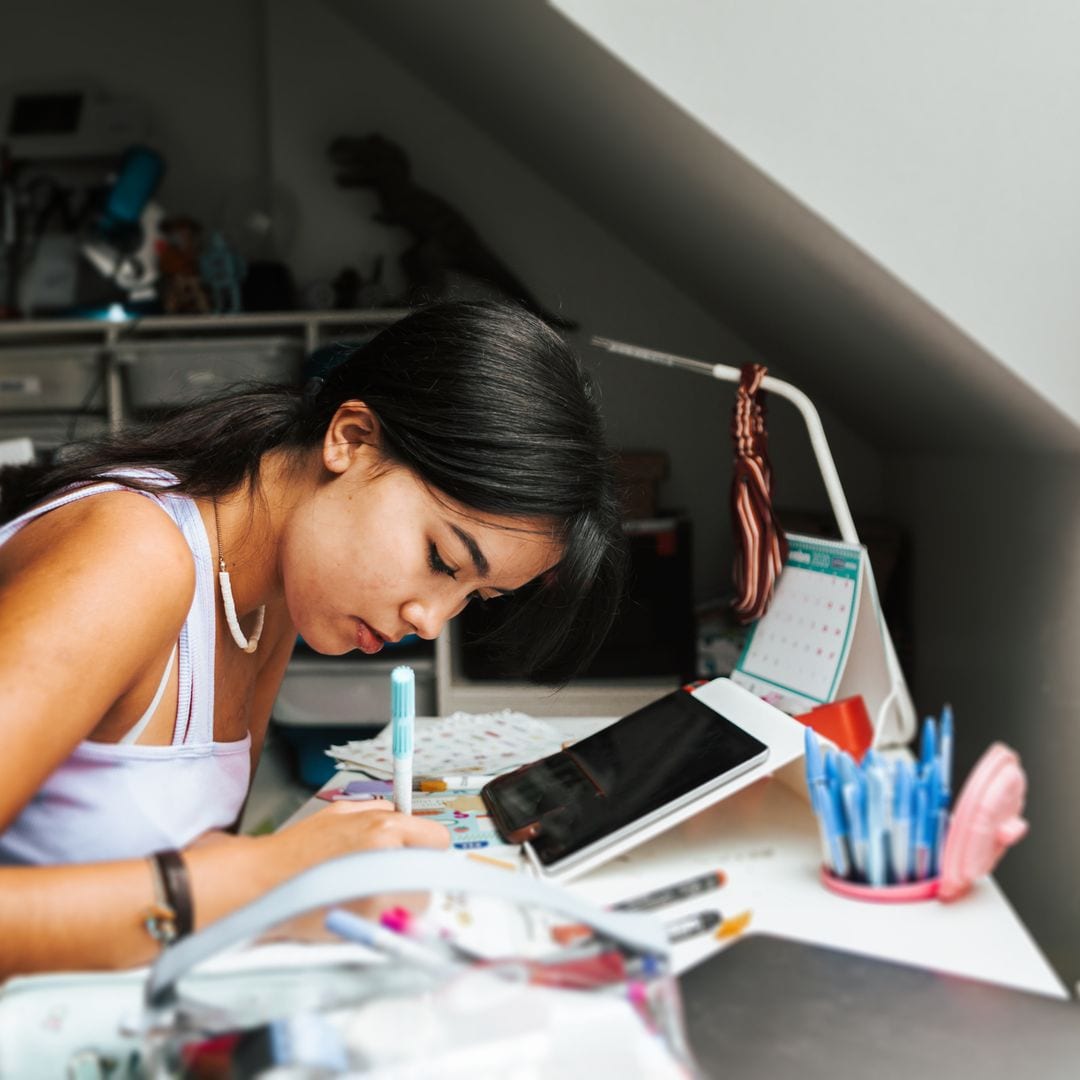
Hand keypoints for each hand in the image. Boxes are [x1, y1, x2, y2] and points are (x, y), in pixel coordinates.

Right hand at [260, 800, 449, 941]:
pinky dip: (389, 921)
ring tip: (372, 897)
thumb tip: (405, 817)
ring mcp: (382, 889)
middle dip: (415, 875)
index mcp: (384, 825)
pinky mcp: (371, 920)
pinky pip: (400, 922)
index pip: (437, 838)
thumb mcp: (339, 814)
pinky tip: (363, 913)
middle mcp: (388, 854)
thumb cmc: (296, 849)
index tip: (414, 857)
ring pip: (420, 900)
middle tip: (390, 880)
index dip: (426, 849)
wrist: (262, 881)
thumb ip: (377, 812)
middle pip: (432, 872)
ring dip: (405, 900)